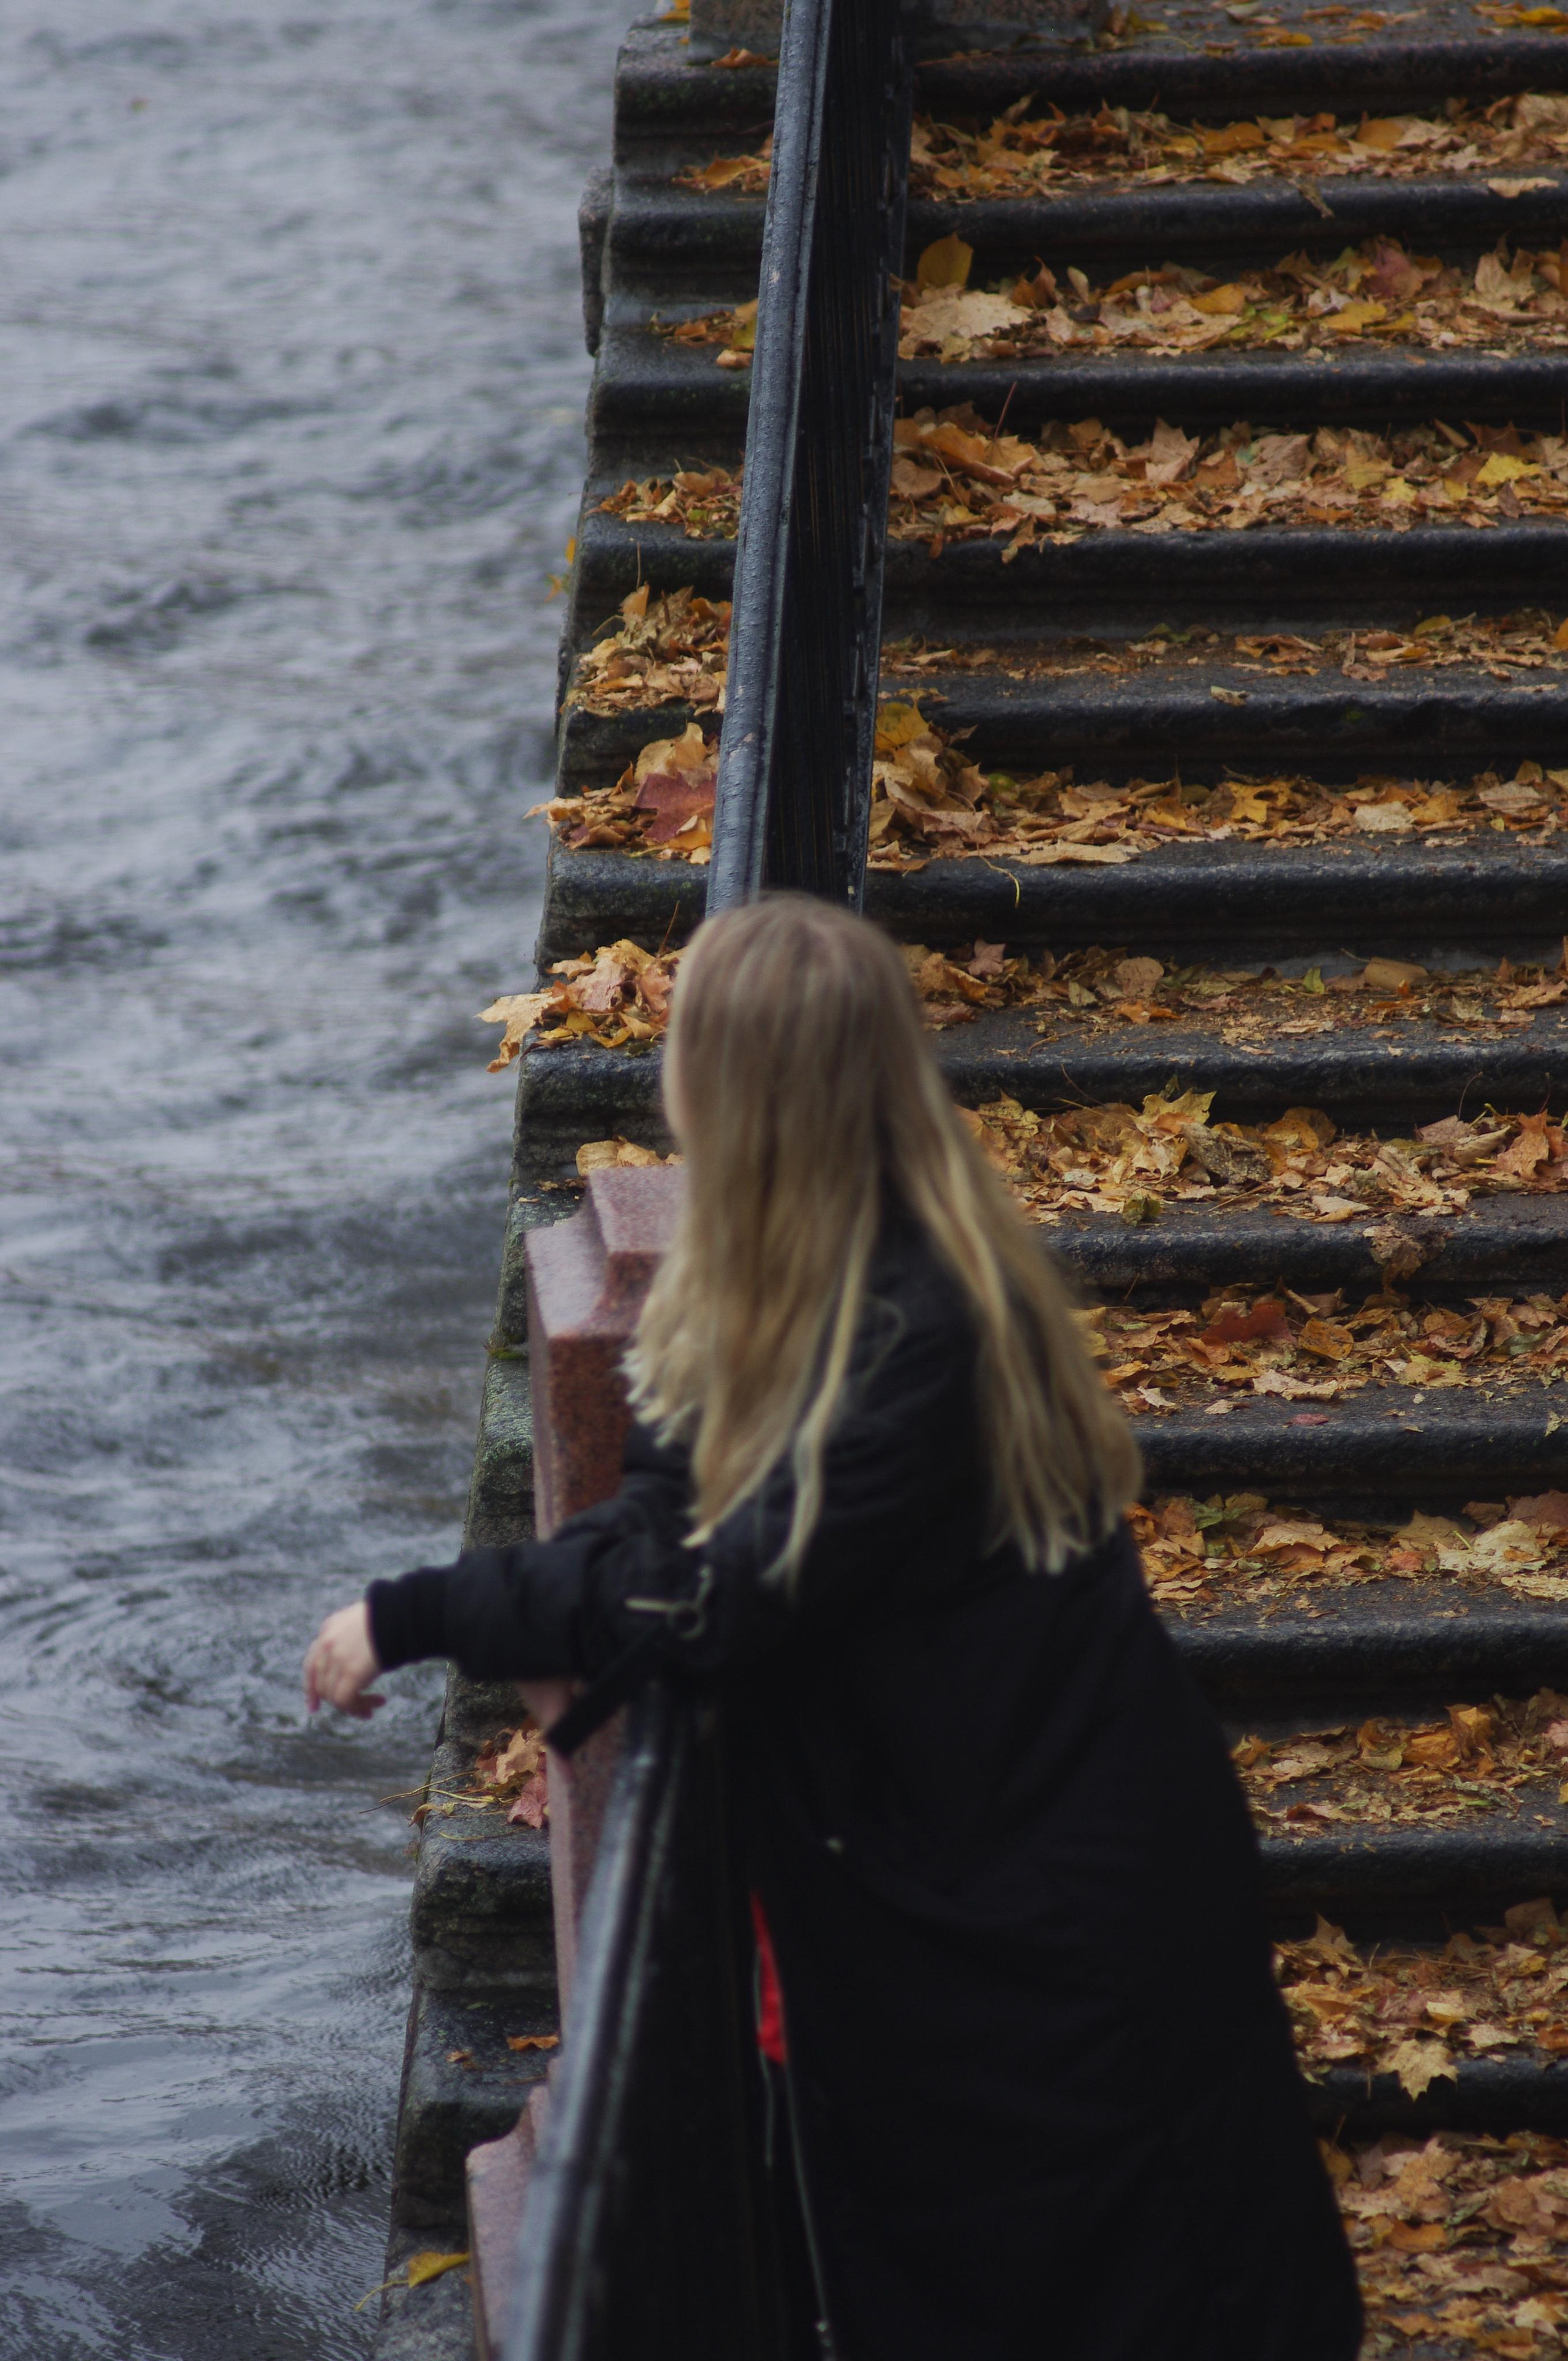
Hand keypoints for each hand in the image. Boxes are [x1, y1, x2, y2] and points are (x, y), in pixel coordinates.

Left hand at [303, 1602, 384, 1718]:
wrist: (402, 1612)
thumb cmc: (393, 1616)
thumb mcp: (364, 1623)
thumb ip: (354, 1641)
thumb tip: (361, 1664)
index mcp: (330, 1628)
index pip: (312, 1662)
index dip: (312, 1687)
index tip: (314, 1706)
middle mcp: (327, 1643)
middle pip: (321, 1683)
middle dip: (336, 1701)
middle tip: (359, 1708)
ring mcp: (337, 1657)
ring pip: (333, 1696)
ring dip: (353, 1706)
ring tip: (373, 1707)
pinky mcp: (351, 1672)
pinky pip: (345, 1700)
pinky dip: (358, 1708)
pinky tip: (376, 1704)